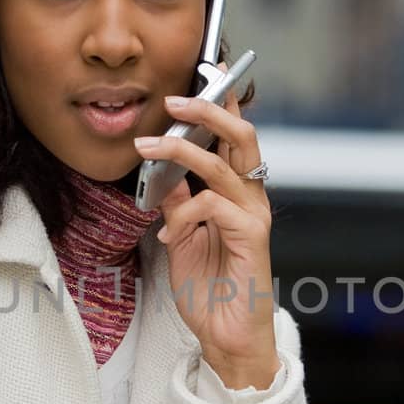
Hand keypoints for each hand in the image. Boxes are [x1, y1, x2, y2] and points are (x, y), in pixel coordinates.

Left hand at [133, 78, 278, 389]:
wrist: (226, 335)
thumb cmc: (209, 288)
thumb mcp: (181, 235)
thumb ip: (176, 199)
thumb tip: (161, 166)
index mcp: (237, 191)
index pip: (233, 135)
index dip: (222, 100)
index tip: (205, 68)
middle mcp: (252, 197)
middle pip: (241, 135)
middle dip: (208, 109)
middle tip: (174, 98)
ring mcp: (254, 215)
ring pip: (224, 163)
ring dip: (182, 149)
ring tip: (149, 146)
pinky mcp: (252, 237)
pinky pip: (214, 205)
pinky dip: (183, 213)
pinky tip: (169, 234)